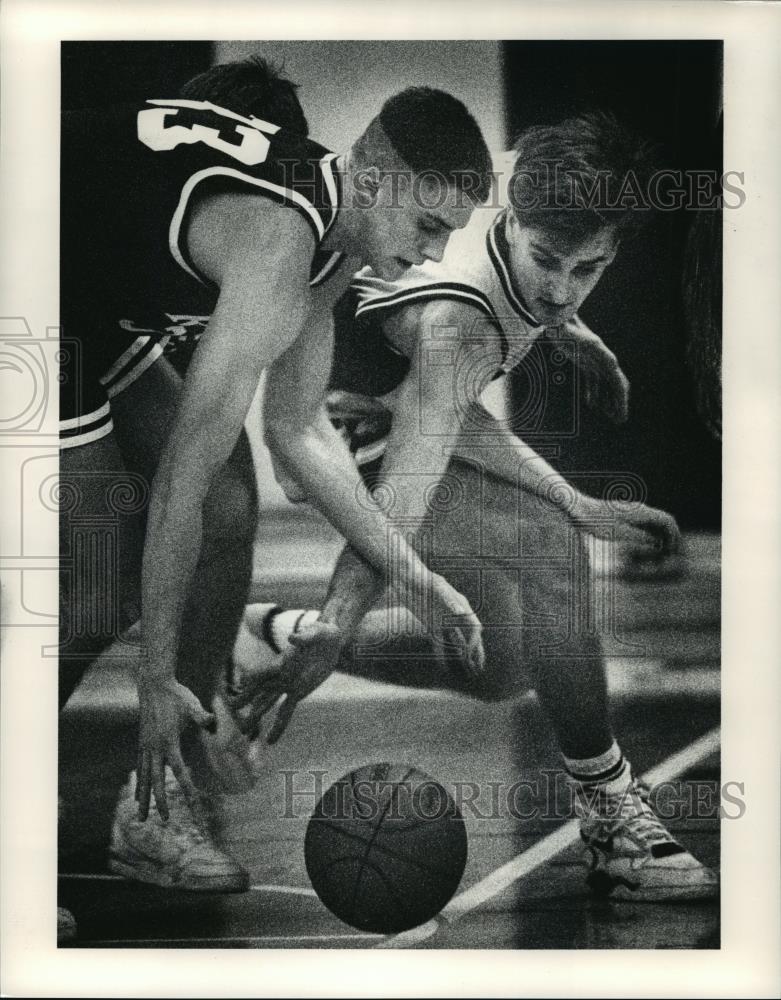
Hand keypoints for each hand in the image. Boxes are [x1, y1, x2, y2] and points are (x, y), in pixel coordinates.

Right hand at [136, 673, 213, 821]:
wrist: (153, 684)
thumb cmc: (175, 695)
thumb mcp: (191, 704)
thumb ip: (201, 716)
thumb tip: (212, 722)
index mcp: (169, 742)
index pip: (181, 774)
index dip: (189, 793)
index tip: (194, 809)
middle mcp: (155, 748)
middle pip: (158, 782)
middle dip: (161, 802)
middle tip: (166, 821)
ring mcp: (146, 746)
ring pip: (145, 778)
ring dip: (143, 798)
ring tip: (141, 817)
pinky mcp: (142, 743)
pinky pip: (140, 768)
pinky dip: (140, 783)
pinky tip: (138, 793)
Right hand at [232, 619, 343, 745]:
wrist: (332, 641)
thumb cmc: (322, 632)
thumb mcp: (317, 633)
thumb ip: (304, 637)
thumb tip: (292, 639)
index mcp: (281, 661)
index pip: (262, 673)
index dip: (251, 680)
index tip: (240, 687)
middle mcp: (280, 674)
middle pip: (259, 689)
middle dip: (246, 699)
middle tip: (233, 709)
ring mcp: (287, 684)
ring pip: (267, 703)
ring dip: (256, 716)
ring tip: (244, 732)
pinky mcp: (298, 692)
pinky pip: (286, 711)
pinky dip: (279, 725)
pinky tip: (270, 740)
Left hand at [431, 575, 484, 677]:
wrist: (407, 578)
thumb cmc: (424, 579)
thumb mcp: (437, 586)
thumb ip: (449, 599)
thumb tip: (461, 612)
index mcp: (461, 606)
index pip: (474, 627)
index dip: (474, 641)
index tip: (469, 653)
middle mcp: (455, 615)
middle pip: (470, 637)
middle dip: (476, 652)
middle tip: (479, 668)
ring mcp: (444, 622)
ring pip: (457, 642)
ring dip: (463, 656)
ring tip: (469, 671)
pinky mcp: (431, 626)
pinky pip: (439, 643)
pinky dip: (442, 655)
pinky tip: (444, 667)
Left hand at [561, 317, 629, 422]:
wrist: (557, 320)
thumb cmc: (563, 327)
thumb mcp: (571, 336)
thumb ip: (585, 346)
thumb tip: (598, 355)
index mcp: (603, 355)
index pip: (616, 380)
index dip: (621, 397)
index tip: (622, 412)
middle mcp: (602, 358)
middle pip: (615, 384)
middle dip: (619, 403)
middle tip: (620, 420)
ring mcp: (594, 360)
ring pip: (606, 384)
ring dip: (608, 400)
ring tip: (610, 416)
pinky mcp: (584, 362)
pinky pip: (592, 381)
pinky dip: (593, 393)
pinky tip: (591, 404)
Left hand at [578, 497, 681, 555]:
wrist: (578, 509)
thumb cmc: (596, 522)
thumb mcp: (619, 533)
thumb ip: (640, 537)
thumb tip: (658, 542)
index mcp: (641, 511)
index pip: (668, 521)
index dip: (675, 536)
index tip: (674, 552)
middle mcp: (639, 509)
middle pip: (664, 522)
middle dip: (670, 539)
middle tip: (669, 557)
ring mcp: (632, 511)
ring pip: (654, 524)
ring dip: (659, 539)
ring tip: (658, 556)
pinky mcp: (625, 516)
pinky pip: (644, 526)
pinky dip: (648, 537)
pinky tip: (643, 549)